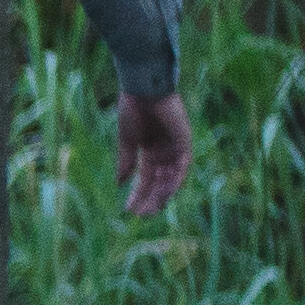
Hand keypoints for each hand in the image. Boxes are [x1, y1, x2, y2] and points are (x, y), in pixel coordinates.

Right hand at [115, 89, 191, 216]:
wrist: (142, 88)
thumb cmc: (132, 109)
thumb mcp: (127, 141)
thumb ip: (125, 162)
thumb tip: (119, 184)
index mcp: (150, 149)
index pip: (145, 178)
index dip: (137, 193)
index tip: (128, 209)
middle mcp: (164, 150)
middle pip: (159, 181)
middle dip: (150, 198)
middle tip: (141, 215)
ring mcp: (176, 147)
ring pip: (171, 178)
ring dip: (162, 195)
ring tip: (150, 209)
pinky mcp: (185, 141)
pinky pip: (182, 167)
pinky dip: (175, 181)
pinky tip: (165, 194)